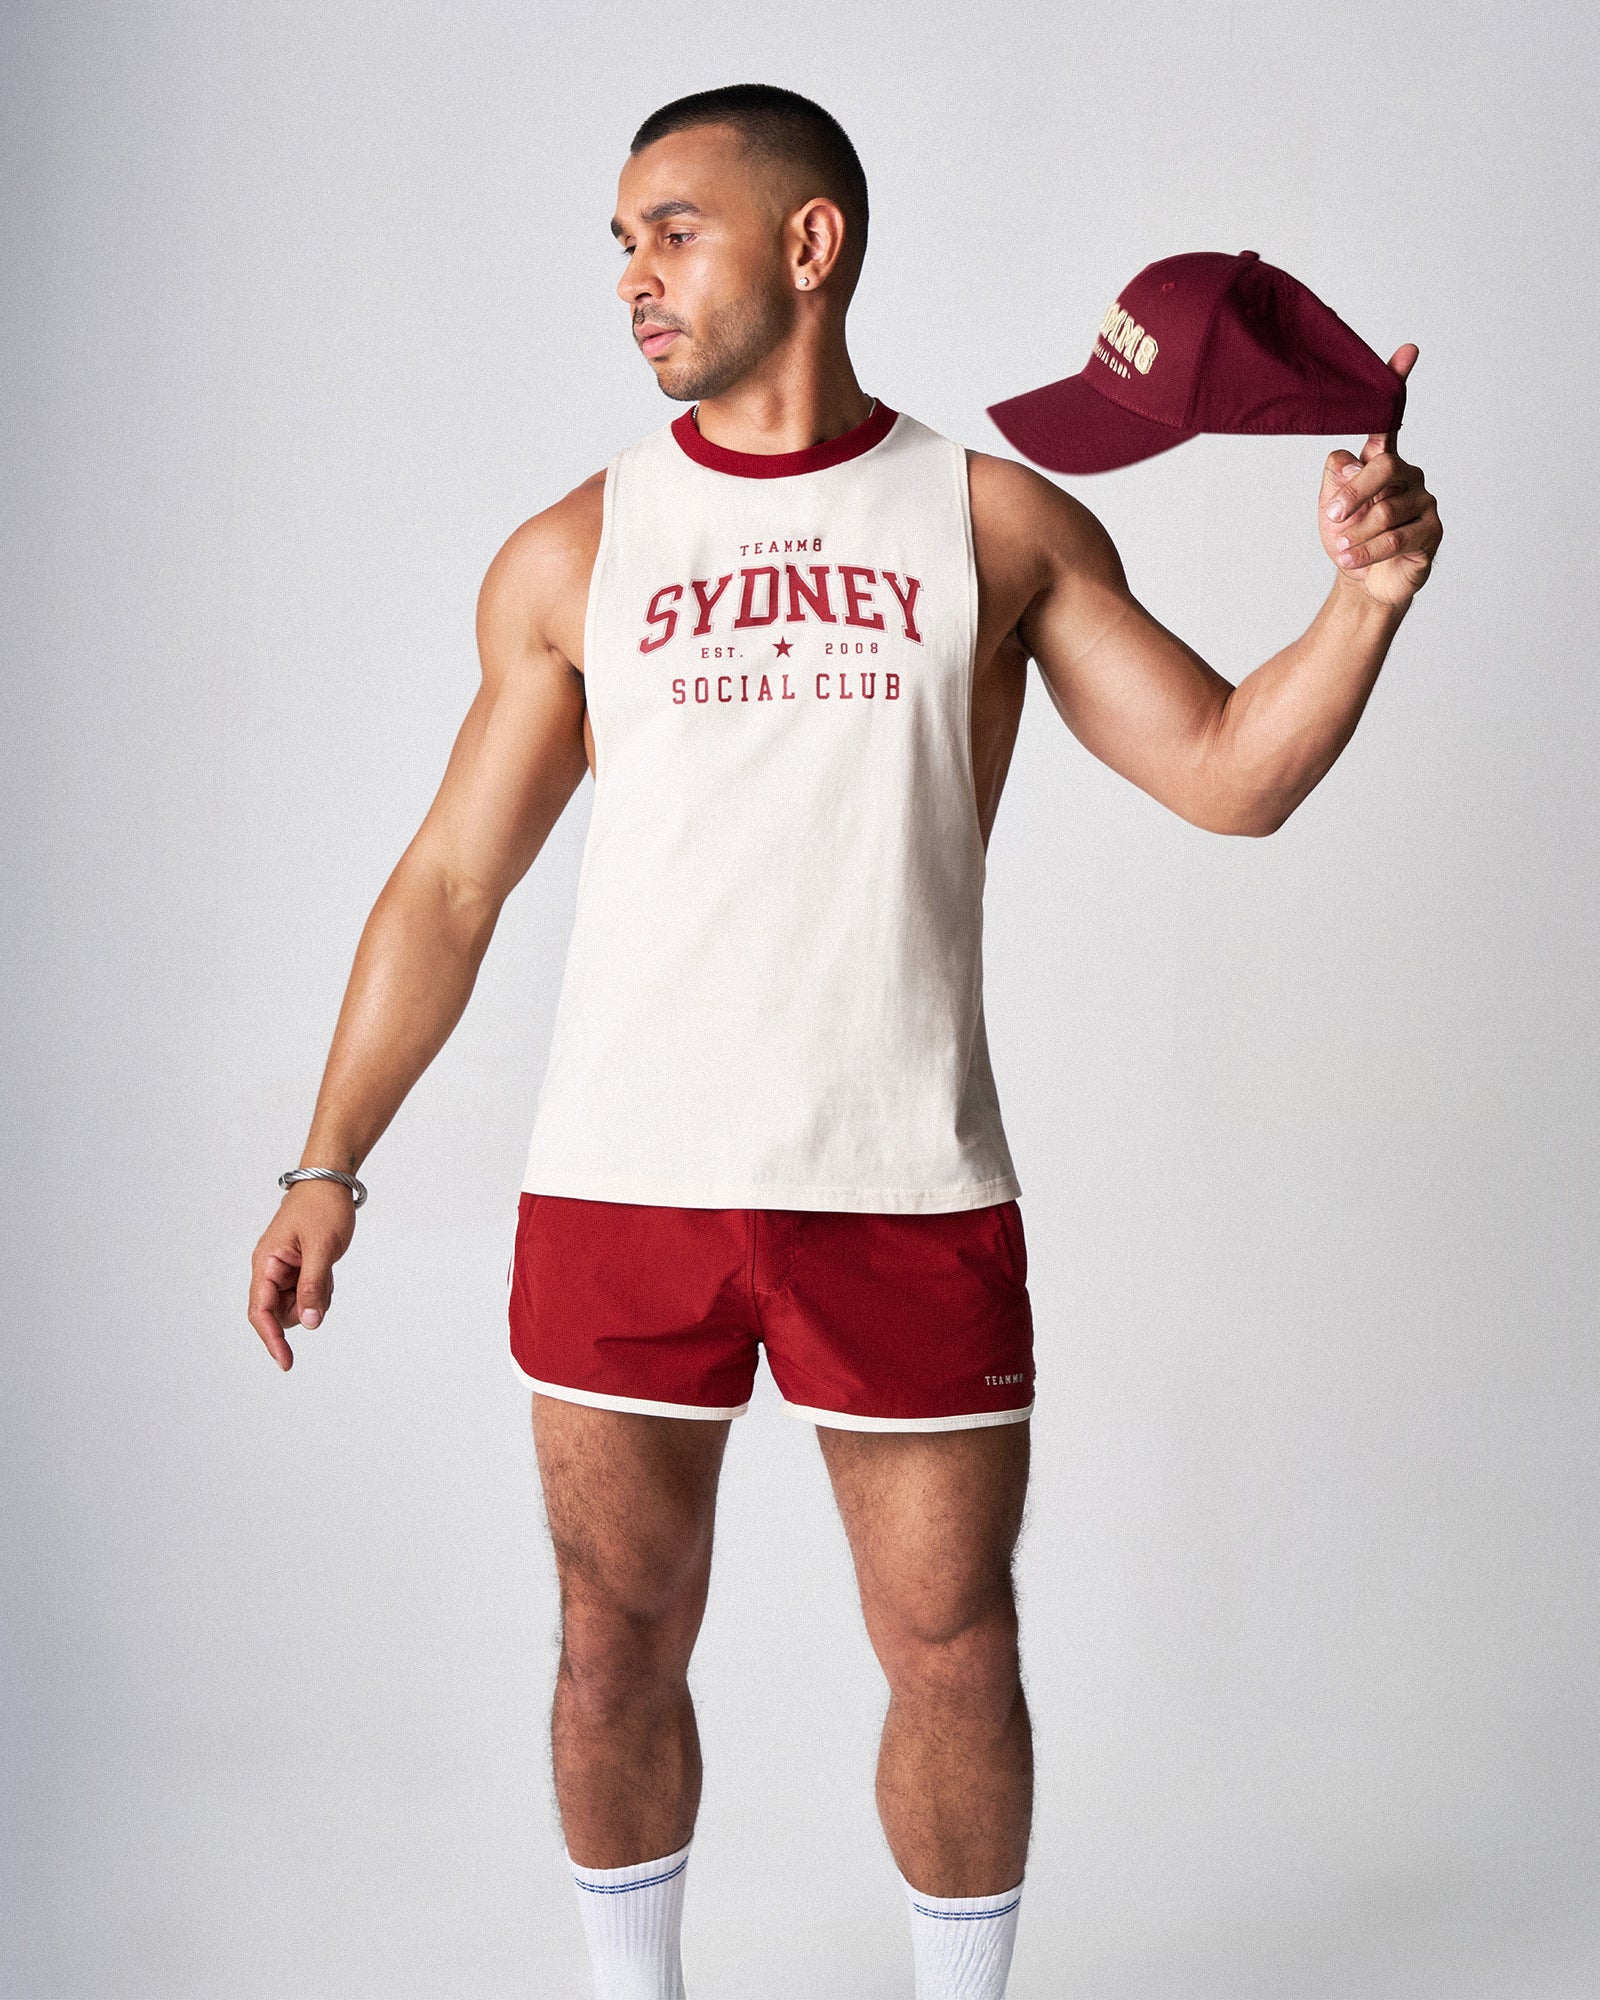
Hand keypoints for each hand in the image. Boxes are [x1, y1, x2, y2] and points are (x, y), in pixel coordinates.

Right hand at [248, 1180, 357, 1369]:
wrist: (330, 1180)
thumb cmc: (322, 1207)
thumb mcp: (322, 1248)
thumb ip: (313, 1287)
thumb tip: (309, 1323)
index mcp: (266, 1263)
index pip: (261, 1311)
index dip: (272, 1340)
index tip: (286, 1363)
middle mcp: (270, 1269)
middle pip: (282, 1312)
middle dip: (305, 1306)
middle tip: (324, 1276)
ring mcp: (285, 1269)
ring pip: (299, 1304)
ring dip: (316, 1295)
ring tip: (326, 1264)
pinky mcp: (299, 1267)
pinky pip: (310, 1292)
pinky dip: (322, 1286)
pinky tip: (328, 1263)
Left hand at [1319, 345, 1441, 607]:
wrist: (1363, 581)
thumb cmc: (1347, 537)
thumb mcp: (1329, 506)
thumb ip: (1336, 477)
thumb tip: (1348, 460)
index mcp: (1383, 460)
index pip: (1391, 418)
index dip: (1399, 383)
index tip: (1408, 350)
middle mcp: (1408, 474)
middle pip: (1384, 467)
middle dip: (1353, 494)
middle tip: (1331, 516)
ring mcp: (1424, 501)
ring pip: (1386, 508)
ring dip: (1355, 532)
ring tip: (1340, 548)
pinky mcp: (1432, 531)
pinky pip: (1396, 535)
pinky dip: (1367, 550)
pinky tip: (1350, 558)